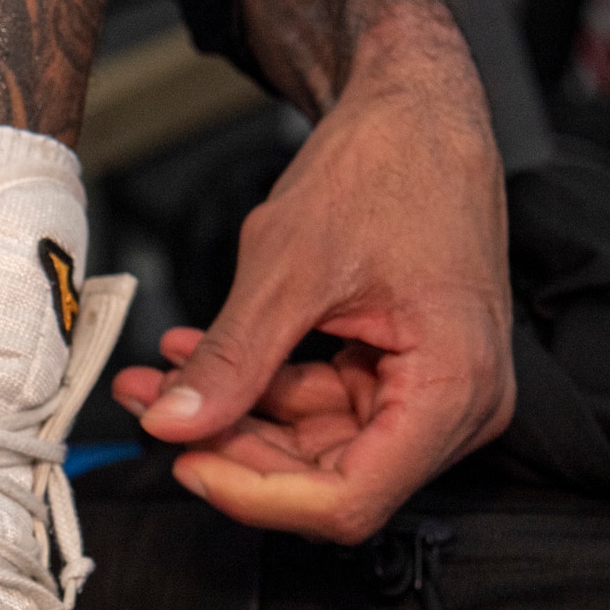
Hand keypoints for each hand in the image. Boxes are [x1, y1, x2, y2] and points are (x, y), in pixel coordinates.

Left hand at [112, 3, 512, 542]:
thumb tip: (172, 424)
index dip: (258, 495)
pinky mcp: (395, 374)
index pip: (350, 500)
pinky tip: (194, 356)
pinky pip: (317, 408)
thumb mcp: (288, 266)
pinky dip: (255, 386)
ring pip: (312, 448)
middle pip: (328, 481)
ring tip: (155, 376)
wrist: (415, 109)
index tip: (186, 462)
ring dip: (230, 416)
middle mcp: (456, 406)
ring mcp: (427, 392)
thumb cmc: (386, 165)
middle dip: (231, 448)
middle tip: (153, 410)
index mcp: (454, 388)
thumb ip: (232, 358)